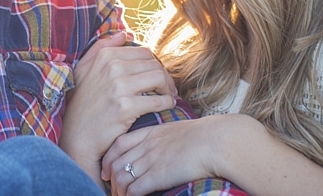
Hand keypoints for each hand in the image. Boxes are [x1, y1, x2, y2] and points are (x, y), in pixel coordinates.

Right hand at [60, 32, 176, 180]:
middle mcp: (112, 67)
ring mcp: (119, 87)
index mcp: (105, 56)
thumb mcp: (83, 71)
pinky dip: (167, 103)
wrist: (76, 138)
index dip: (155, 63)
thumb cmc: (81, 105)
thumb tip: (124, 33)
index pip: (144, 52)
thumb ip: (101, 48)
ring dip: (168, 88)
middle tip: (167, 88)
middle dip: (164, 76)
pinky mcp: (126, 107)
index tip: (157, 76)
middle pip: (154, 64)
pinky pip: (158, 100)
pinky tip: (166, 106)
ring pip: (158, 78)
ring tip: (168, 96)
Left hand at [102, 117, 225, 195]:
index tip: (106, 170)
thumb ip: (166, 139)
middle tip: (112, 189)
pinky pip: (133, 189)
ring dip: (118, 192)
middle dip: (110, 179)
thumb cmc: (205, 138)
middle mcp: (146, 146)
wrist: (216, 142)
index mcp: (151, 132)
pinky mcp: (157, 176)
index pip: (119, 144)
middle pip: (116, 162)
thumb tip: (166, 150)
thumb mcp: (179, 132)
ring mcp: (150, 160)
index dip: (108, 159)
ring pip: (120, 177)